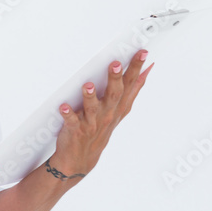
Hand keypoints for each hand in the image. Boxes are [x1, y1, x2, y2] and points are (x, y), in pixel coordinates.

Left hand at [49, 49, 153, 178]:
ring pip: (92, 108)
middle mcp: (107, 114)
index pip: (130, 85)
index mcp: (119, 107)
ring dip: (90, 97)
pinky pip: (71, 121)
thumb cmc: (102, 127)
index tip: (141, 53)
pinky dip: (68, 113)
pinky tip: (63, 106)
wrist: (82, 157)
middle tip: (116, 64)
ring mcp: (92, 123)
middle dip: (115, 79)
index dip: (136, 69)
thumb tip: (147, 69)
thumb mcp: (121, 109)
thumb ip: (133, 88)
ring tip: (88, 85)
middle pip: (114, 94)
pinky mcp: (76, 130)